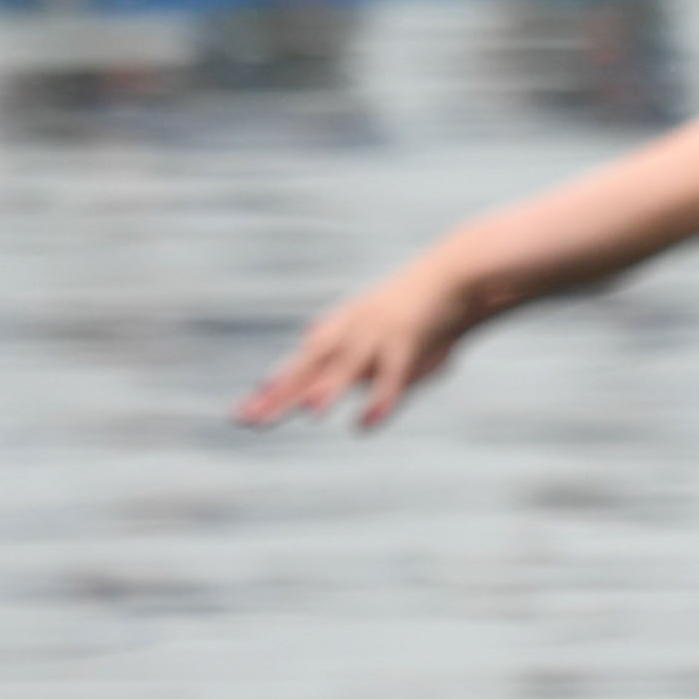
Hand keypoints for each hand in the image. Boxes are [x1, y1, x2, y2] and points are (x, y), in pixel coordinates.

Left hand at [236, 270, 473, 431]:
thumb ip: (370, 373)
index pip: (299, 364)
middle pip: (308, 366)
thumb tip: (358, 397)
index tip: (243, 413)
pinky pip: (390, 374)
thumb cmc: (423, 316)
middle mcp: (350, 332)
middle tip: (246, 419)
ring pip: (345, 365)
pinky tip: (365, 423)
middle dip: (279, 393)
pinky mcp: (406, 339)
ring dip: (327, 388)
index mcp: (341, 330)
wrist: (456, 275)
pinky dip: (380, 398)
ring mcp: (376, 334)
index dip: (272, 388)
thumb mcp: (388, 346)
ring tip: (308, 412)